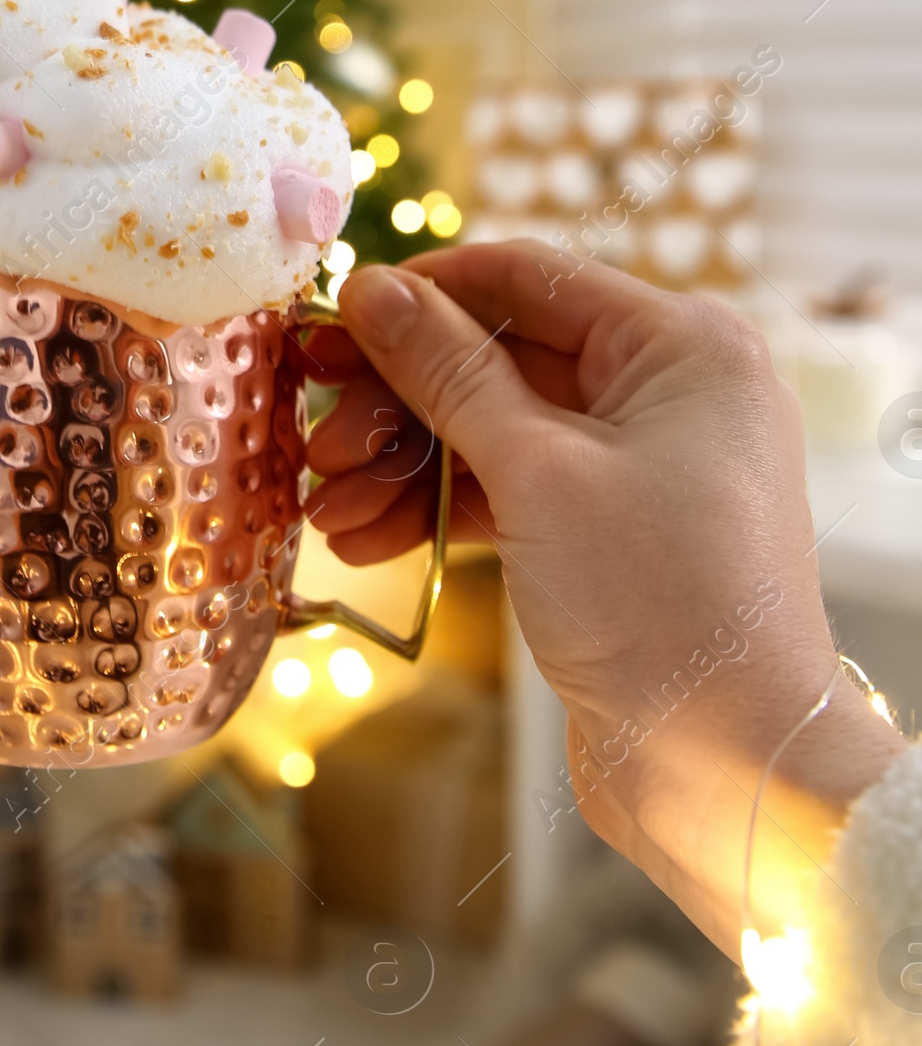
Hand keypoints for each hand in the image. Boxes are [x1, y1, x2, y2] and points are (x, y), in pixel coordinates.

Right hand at [304, 243, 904, 955]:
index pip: (526, 278)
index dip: (421, 296)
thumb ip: (449, 374)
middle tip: (317, 439)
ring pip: (494, 432)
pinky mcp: (610, 534)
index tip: (331, 325)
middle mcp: (668, 391)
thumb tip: (373, 288)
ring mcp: (640, 466)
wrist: (729, 767)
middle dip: (399, 402)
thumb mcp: (539, 472)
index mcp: (680, 346)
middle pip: (500, 357)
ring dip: (404, 467)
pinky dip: (440, 511)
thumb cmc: (660, 603)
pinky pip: (509, 492)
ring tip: (328, 512)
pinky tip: (366, 543)